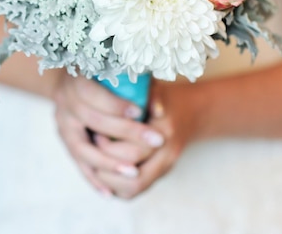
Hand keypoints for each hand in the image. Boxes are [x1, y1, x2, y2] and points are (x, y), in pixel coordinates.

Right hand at [52, 74, 164, 195]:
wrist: (73, 78)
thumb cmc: (106, 73)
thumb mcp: (120, 71)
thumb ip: (139, 85)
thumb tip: (159, 110)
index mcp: (76, 80)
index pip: (94, 95)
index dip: (117, 105)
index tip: (142, 112)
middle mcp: (65, 102)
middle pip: (94, 122)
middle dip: (126, 133)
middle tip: (157, 141)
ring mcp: (62, 124)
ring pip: (82, 149)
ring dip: (109, 163)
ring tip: (134, 172)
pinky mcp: (65, 140)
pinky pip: (78, 163)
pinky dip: (93, 179)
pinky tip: (109, 193)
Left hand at [93, 81, 200, 198]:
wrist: (190, 113)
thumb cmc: (164, 97)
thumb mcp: (156, 90)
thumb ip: (149, 95)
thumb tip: (143, 108)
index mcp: (166, 132)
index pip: (134, 151)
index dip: (109, 146)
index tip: (95, 133)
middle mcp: (167, 156)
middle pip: (133, 176)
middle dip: (106, 165)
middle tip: (92, 148)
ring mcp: (163, 169)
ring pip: (132, 189)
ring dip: (109, 181)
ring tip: (93, 162)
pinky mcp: (156, 177)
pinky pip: (131, 192)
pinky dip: (114, 186)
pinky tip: (101, 171)